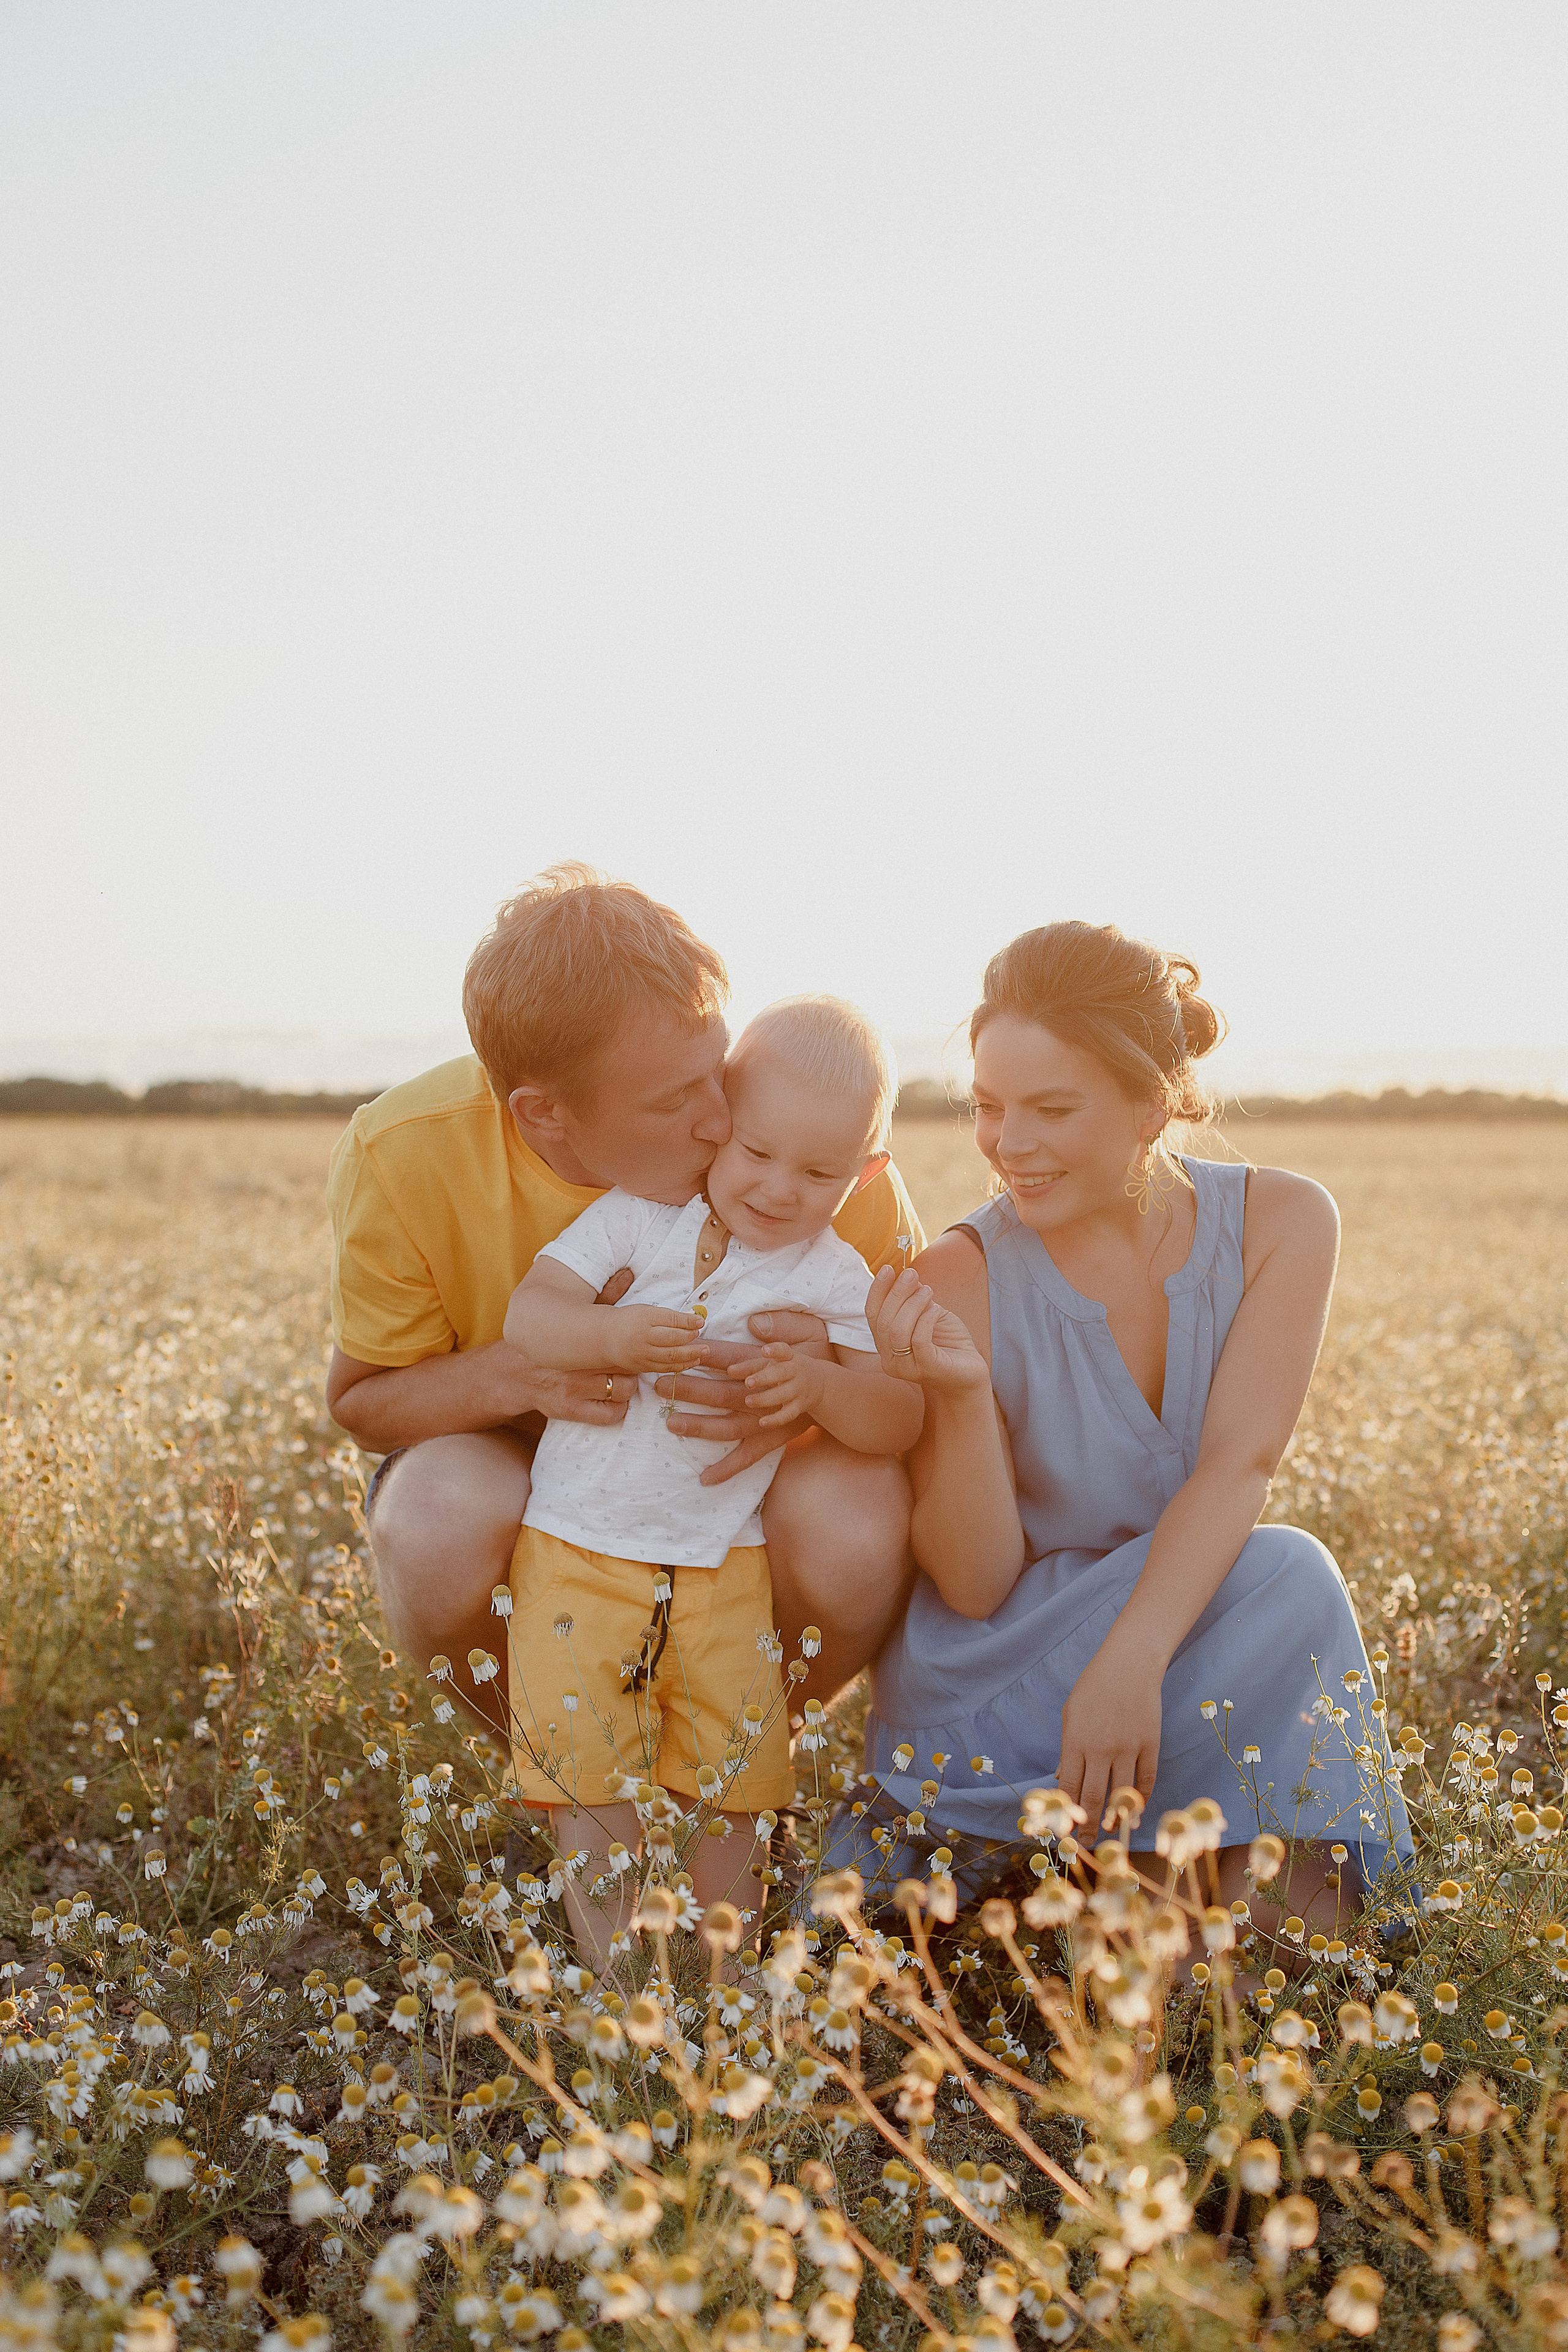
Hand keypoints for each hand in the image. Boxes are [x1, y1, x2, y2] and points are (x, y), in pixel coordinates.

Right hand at [506, 1268, 647, 1425]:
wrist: (512, 1374)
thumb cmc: (551, 1341)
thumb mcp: (574, 1314)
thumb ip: (605, 1295)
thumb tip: (628, 1273)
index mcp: (581, 1338)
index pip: (626, 1342)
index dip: (637, 1344)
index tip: (636, 1344)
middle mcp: (578, 1364)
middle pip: (629, 1366)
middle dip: (634, 1365)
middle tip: (627, 1362)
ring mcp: (574, 1390)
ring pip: (624, 1390)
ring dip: (627, 1386)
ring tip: (617, 1378)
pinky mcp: (571, 1410)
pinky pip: (611, 1414)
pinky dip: (616, 1407)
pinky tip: (609, 1397)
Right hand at [607, 1304, 706, 1374]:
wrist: (605, 1337)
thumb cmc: (629, 1320)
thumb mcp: (646, 1311)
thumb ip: (668, 1316)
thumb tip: (693, 1319)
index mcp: (644, 1318)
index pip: (670, 1319)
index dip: (688, 1321)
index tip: (701, 1321)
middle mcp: (643, 1337)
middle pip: (672, 1339)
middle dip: (691, 1338)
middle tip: (702, 1337)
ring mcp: (642, 1354)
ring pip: (670, 1356)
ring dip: (690, 1354)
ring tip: (704, 1351)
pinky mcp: (643, 1366)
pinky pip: (665, 1367)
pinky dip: (680, 1366)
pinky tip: (692, 1361)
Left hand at [653, 1308, 828, 1482]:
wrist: (832, 1390)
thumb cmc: (813, 1356)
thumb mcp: (806, 1331)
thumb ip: (781, 1326)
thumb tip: (756, 1323)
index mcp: (767, 1366)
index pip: (731, 1357)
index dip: (706, 1356)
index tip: (681, 1354)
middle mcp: (764, 1395)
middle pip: (724, 1393)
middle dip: (691, 1390)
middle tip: (660, 1385)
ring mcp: (766, 1420)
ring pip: (730, 1425)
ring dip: (700, 1425)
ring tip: (671, 1423)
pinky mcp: (770, 1439)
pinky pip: (747, 1457)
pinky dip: (727, 1468)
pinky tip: (705, 1478)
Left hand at [741, 1341, 824, 1429]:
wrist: (820, 1384)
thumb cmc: (786, 1369)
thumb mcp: (772, 1363)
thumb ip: (750, 1366)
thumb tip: (729, 1370)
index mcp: (789, 1357)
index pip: (784, 1351)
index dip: (775, 1350)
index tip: (764, 1350)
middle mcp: (795, 1372)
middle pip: (781, 1373)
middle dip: (765, 1377)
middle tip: (748, 1382)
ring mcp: (798, 1390)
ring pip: (784, 1395)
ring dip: (766, 1399)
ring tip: (748, 1401)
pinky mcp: (799, 1406)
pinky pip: (788, 1414)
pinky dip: (776, 1419)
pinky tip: (762, 1423)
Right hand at [867, 1267, 988, 1397]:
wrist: (970, 1373)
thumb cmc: (949, 1343)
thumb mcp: (929, 1315)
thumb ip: (915, 1301)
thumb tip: (907, 1277)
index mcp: (885, 1345)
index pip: (872, 1315)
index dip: (877, 1290)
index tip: (887, 1268)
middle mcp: (890, 1359)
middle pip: (883, 1321)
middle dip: (897, 1293)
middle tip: (912, 1274)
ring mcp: (907, 1367)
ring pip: (897, 1330)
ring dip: (912, 1304)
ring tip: (928, 1291)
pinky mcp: (927, 1369)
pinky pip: (919, 1340)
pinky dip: (926, 1319)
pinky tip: (937, 1310)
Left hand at [1056, 1643, 1162, 1838]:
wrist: (1130, 1665)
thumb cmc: (1094, 1688)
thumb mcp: (1071, 1714)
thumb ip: (1069, 1749)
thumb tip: (1065, 1780)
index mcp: (1076, 1741)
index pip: (1071, 1787)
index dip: (1068, 1812)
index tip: (1067, 1830)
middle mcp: (1101, 1748)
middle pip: (1094, 1797)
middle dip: (1089, 1825)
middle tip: (1088, 1843)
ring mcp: (1128, 1747)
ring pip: (1122, 1794)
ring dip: (1116, 1818)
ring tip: (1112, 1832)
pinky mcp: (1151, 1745)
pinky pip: (1147, 1779)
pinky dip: (1141, 1798)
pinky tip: (1136, 1811)